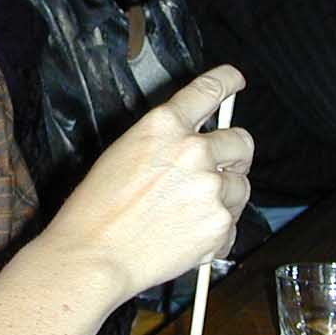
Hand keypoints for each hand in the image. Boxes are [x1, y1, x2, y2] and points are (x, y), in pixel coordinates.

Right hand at [44, 66, 251, 299]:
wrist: (94, 254)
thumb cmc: (95, 210)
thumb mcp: (122, 154)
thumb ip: (164, 143)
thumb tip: (191, 146)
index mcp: (164, 126)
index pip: (208, 89)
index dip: (227, 81)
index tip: (235, 80)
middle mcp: (193, 150)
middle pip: (241, 141)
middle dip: (234, 156)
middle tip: (219, 171)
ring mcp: (210, 187)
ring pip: (241, 186)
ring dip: (225, 197)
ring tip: (190, 214)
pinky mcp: (219, 223)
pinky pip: (233, 225)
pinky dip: (217, 233)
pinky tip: (188, 238)